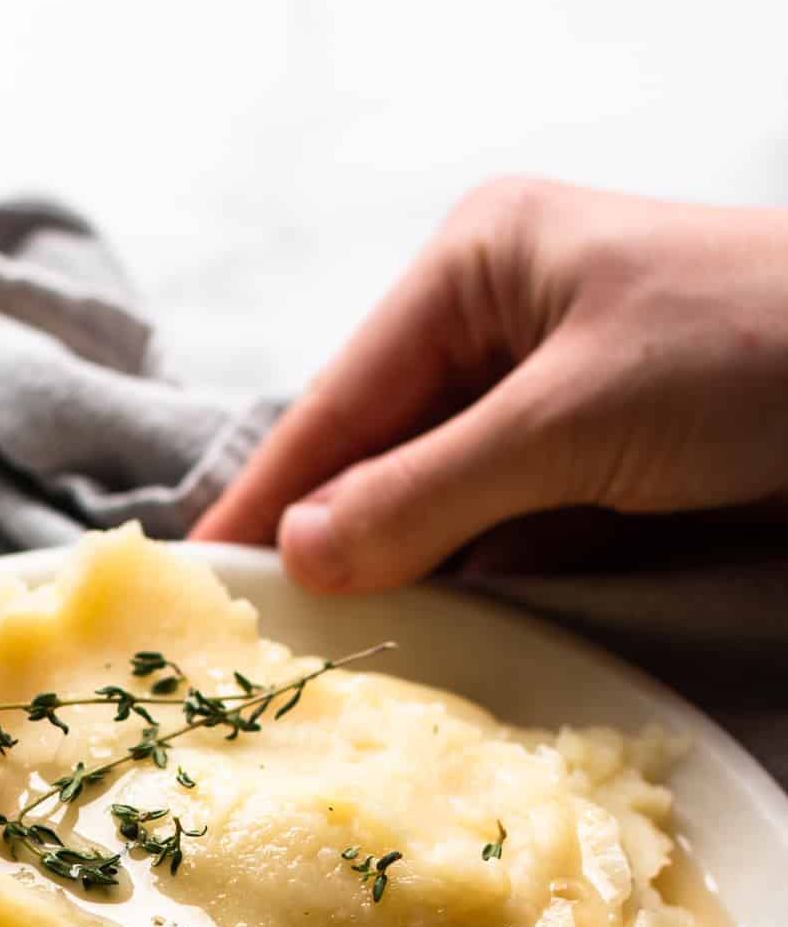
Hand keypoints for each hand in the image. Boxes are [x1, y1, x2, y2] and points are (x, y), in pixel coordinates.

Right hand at [194, 177, 787, 589]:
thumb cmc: (748, 348)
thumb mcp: (571, 418)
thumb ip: (429, 491)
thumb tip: (304, 557)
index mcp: (474, 269)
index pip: (338, 400)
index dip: (267, 495)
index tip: (195, 580)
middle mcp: (496, 329)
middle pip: (374, 456)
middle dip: (323, 543)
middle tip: (249, 644)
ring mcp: (546, 403)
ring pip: (431, 504)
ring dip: (389, 575)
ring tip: (314, 657)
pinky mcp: (592, 467)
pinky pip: (496, 534)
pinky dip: (461, 585)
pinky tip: (415, 637)